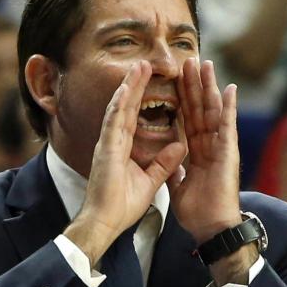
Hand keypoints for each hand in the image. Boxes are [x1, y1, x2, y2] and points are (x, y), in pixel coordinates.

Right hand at [65, 61, 185, 263]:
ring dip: (129, 86)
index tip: (151, 80)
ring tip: (139, 66)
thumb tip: (180, 145)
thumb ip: (164, 162)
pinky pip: (114, 122)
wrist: (106, 223)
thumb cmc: (122, 206)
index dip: (142, 98)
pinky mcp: (106, 150)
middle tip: (144, 64)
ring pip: (119, 108)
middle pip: (126, 107)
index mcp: (122, 148)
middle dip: (135, 84)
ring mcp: (108, 144)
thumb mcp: (151, 180)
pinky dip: (121, 104)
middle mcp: (113, 142)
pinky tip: (127, 88)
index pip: (135, 117)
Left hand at [169, 58, 240, 243]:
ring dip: (209, 87)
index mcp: (196, 152)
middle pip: (199, 108)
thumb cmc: (198, 211)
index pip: (187, 119)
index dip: (181, 99)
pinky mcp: (228, 152)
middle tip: (188, 60)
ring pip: (213, 110)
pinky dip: (228, 107)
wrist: (210, 228)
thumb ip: (173, 169)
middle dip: (193, 85)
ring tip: (205, 64)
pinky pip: (228, 126)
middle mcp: (209, 145)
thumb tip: (167, 158)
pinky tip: (229, 88)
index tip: (175, 79)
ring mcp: (220, 147)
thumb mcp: (177, 186)